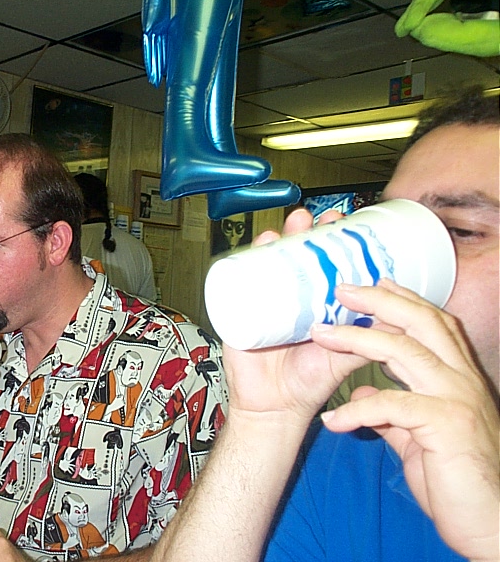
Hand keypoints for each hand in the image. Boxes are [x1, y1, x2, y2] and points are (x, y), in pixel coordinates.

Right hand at [221, 209, 368, 427]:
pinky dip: (247, 260)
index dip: (332, 241)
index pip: (323, 262)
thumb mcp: (346, 358)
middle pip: (294, 254)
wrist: (275, 408)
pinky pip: (240, 281)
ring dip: (278, 239)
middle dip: (305, 232)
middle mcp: (291, 297)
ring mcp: (264, 302)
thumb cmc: (308, 384)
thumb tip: (401, 316)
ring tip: (290, 228)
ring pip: (268, 262)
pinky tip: (260, 246)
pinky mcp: (241, 312)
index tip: (343, 223)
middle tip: (316, 219)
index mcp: (316, 303)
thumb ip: (371, 340)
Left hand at [312, 279, 499, 560]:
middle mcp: (462, 380)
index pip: (432, 323)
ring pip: (405, 351)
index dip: (402, 299)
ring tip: (320, 333)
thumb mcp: (419, 435)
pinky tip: (333, 421)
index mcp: (457, 377)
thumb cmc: (455, 478)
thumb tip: (363, 394)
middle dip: (379, 300)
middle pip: (421, 322)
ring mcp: (457, 400)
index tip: (370, 281)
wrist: (488, 522)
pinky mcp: (448, 427)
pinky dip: (358, 410)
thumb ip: (393, 410)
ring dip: (357, 339)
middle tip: (341, 289)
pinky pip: (393, 406)